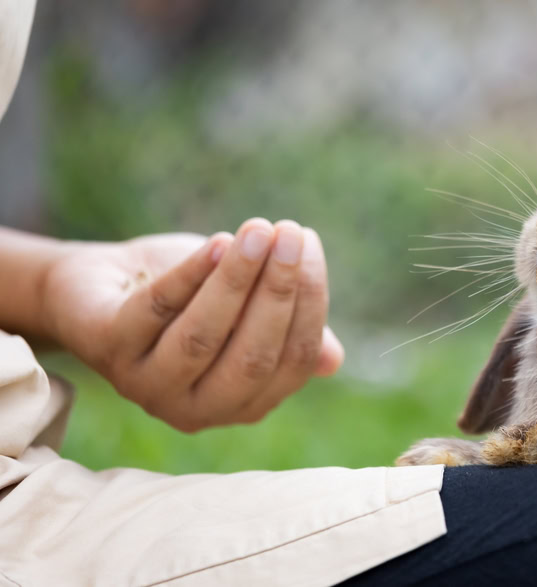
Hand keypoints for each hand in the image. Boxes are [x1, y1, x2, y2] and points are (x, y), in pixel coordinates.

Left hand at [42, 219, 343, 431]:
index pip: (293, 364)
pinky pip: (156, 309)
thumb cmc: (188, 298)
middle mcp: (195, 409)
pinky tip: (218, 242)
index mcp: (242, 405)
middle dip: (278, 290)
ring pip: (203, 336)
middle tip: (290, 233)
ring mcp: (147, 384)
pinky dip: (191, 273)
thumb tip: (332, 360)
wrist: (100, 285)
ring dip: (237, 279)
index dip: (309, 304)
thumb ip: (287, 333)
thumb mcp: (246, 313)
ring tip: (258, 230)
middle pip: (252, 358)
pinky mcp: (105, 348)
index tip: (310, 246)